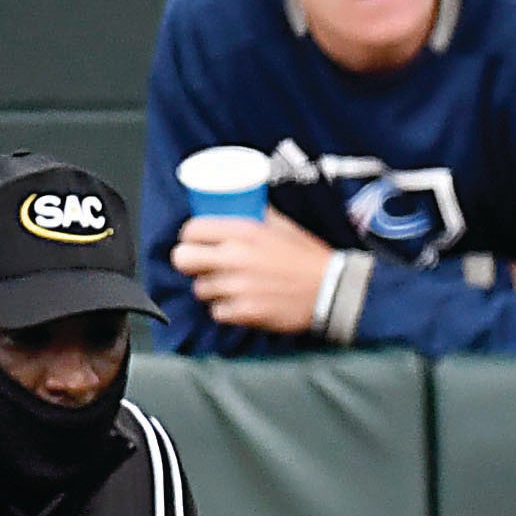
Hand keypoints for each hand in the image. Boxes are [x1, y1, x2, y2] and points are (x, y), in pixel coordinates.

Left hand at [169, 209, 337, 334]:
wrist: (333, 289)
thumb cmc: (309, 256)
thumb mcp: (282, 224)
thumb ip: (257, 213)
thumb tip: (243, 202)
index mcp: (242, 230)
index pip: (192, 230)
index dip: (188, 237)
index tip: (194, 242)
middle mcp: (235, 257)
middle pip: (183, 259)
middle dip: (188, 262)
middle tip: (200, 265)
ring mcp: (239, 287)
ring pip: (200, 289)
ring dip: (210, 289)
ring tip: (226, 287)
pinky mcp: (246, 312)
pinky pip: (218, 312)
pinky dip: (225, 310)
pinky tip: (237, 305)